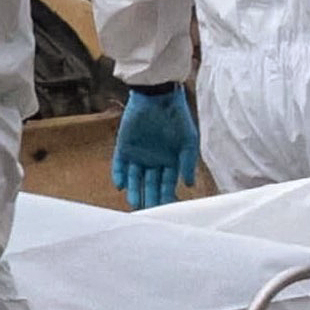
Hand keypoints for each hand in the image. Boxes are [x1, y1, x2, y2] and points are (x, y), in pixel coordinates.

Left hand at [112, 85, 198, 209]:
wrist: (158, 97)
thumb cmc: (177, 117)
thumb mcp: (188, 141)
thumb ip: (188, 163)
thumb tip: (190, 185)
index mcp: (169, 161)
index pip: (166, 184)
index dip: (166, 196)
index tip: (166, 210)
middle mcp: (153, 161)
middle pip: (149, 185)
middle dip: (149, 198)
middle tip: (148, 212)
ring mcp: (137, 155)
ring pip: (134, 178)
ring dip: (133, 191)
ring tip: (135, 204)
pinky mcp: (123, 147)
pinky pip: (119, 164)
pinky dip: (119, 175)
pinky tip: (120, 186)